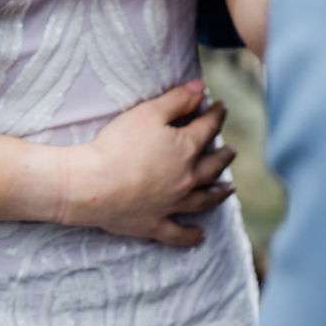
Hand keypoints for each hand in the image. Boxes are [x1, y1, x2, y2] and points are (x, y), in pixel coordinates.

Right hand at [62, 80, 235, 247]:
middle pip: (212, 166)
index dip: (215, 115)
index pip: (207, 128)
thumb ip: (177, 100)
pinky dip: (190, 235)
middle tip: (231, 151)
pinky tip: (199, 236)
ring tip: (229, 189)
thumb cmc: (119, 144)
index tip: (220, 107)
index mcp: (185, 149)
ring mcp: (172, 204)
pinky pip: (178, 233)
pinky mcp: (155, 224)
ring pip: (203, 200)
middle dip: (223, 156)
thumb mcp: (148, 112)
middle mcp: (186, 179)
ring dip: (218, 194)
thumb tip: (202, 89)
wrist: (94, 185)